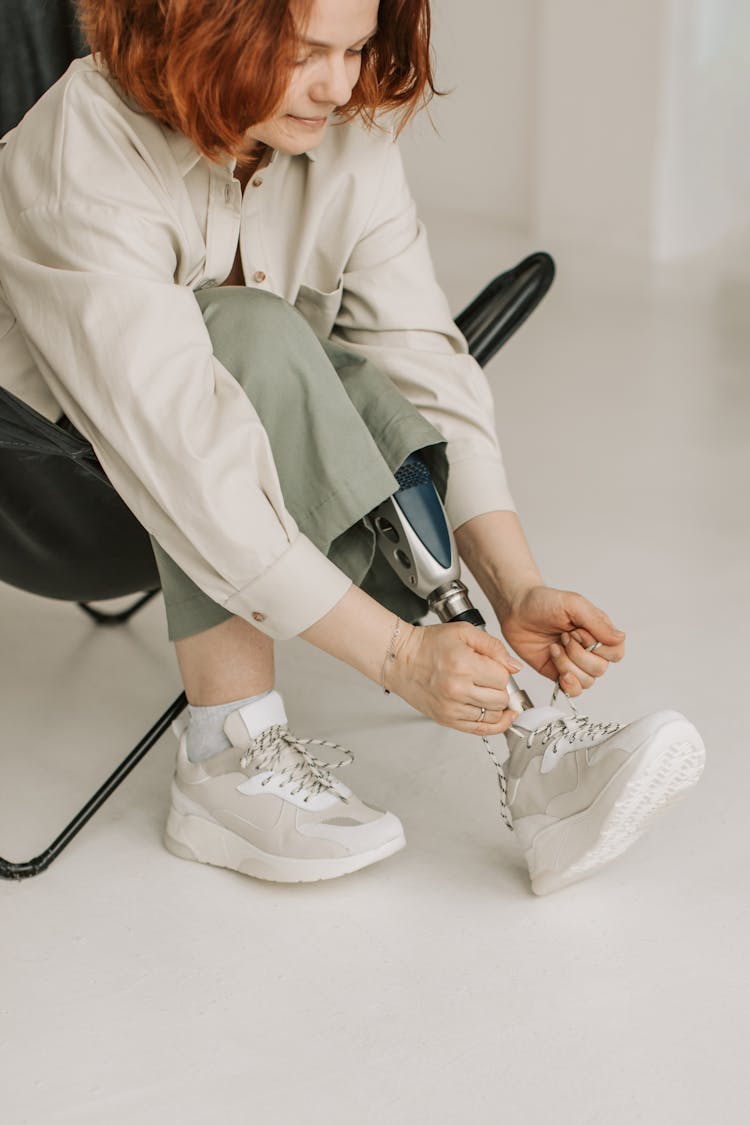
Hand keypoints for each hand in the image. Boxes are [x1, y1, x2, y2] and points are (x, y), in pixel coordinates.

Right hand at [387, 621, 521, 734]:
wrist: (400, 659)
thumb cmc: (427, 645)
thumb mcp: (463, 632)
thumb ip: (493, 646)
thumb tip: (514, 667)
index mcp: (463, 665)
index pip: (503, 678)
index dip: (502, 671)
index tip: (494, 667)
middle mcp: (457, 689)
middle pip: (500, 699)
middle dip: (500, 689)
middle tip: (490, 680)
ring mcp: (451, 708)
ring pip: (493, 716)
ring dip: (496, 706)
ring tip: (489, 694)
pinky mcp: (446, 719)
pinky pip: (480, 730)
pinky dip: (493, 725)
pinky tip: (499, 717)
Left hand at [499, 586, 625, 696]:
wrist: (516, 610)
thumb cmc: (544, 602)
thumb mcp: (573, 604)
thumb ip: (597, 622)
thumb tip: (620, 637)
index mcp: (598, 632)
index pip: (616, 652)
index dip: (598, 647)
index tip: (578, 632)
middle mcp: (590, 650)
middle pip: (600, 669)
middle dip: (578, 654)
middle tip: (562, 637)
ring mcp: (575, 663)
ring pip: (586, 681)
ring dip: (567, 665)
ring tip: (554, 647)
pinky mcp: (559, 673)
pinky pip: (573, 691)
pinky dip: (567, 683)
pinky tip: (557, 667)